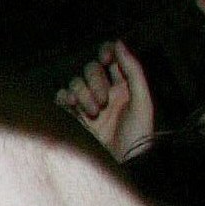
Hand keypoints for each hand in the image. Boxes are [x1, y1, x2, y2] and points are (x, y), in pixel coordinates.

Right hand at [59, 39, 155, 160]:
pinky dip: (65, 98)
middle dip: (94, 81)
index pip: (111, 57)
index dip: (106, 52)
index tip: (106, 59)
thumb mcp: (142, 100)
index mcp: (125, 85)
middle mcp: (106, 90)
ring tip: (93, 113)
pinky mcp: (73, 116)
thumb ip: (132, 70)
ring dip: (82, 94)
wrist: (124, 163)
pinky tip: (73, 107)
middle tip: (103, 101)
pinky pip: (62, 97)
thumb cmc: (138, 135)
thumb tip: (118, 42)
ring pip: (75, 82)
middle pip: (91, 68)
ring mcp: (88, 103)